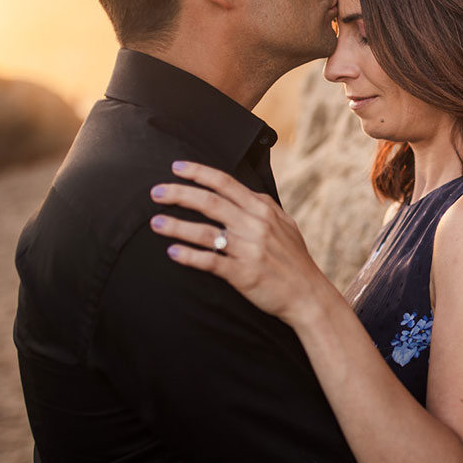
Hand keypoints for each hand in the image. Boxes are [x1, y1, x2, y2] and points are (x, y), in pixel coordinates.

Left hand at [148, 160, 331, 326]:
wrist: (308, 295)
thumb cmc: (294, 259)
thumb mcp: (285, 224)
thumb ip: (263, 206)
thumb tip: (243, 191)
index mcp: (262, 209)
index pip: (225, 183)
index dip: (198, 173)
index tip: (175, 167)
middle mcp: (254, 225)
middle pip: (209, 202)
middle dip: (179, 194)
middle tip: (155, 192)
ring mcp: (249, 249)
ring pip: (205, 232)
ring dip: (176, 226)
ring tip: (155, 223)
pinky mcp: (244, 274)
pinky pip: (211, 262)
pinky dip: (190, 256)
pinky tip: (172, 252)